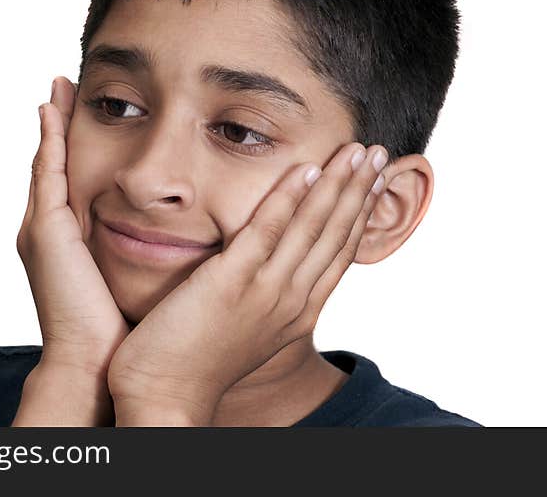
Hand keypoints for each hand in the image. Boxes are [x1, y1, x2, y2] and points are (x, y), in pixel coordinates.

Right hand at [16, 77, 129, 376]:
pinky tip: (54, 108)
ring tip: (59, 84)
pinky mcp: (45, 232)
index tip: (96, 109)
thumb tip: (184, 233)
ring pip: (48, 162)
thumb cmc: (124, 329)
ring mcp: (43, 229)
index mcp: (75, 240)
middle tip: (68, 84)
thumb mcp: (137, 277)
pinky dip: (48, 140)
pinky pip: (47, 174)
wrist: (97, 365)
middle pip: (58, 164)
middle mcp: (52, 230)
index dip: (81, 145)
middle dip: (61, 124)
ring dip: (53, 122)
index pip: (80, 180)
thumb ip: (146, 249)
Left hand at [106, 142, 388, 425]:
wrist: (165, 395)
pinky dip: (289, 198)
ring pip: (312, 227)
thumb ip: (265, 293)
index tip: (374, 181)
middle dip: (361, 190)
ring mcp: (265, 291)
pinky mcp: (231, 282)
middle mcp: (292, 301)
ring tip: (358, 150)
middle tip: (381, 153)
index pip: (339, 252)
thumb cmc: (196, 360)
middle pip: (336, 234)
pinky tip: (306, 169)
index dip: (360, 213)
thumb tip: (271, 266)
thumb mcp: (247, 325)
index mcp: (298, 312)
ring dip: (338, 184)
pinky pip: (267, 230)